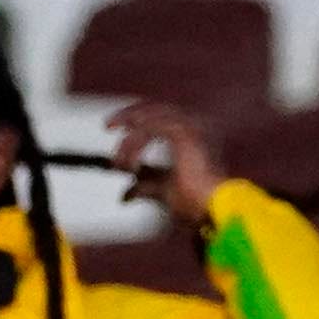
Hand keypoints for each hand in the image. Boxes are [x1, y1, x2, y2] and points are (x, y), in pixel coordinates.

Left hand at [109, 97, 224, 228]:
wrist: (210, 209)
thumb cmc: (195, 202)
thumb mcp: (161, 191)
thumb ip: (143, 187)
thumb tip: (124, 196)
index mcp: (193, 133)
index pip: (159, 114)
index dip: (135, 117)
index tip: (114, 128)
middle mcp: (194, 125)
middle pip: (154, 109)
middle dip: (128, 116)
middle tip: (108, 125)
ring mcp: (191, 127)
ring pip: (150, 120)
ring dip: (131, 141)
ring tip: (121, 164)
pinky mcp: (185, 134)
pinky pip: (151, 130)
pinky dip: (137, 145)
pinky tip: (132, 164)